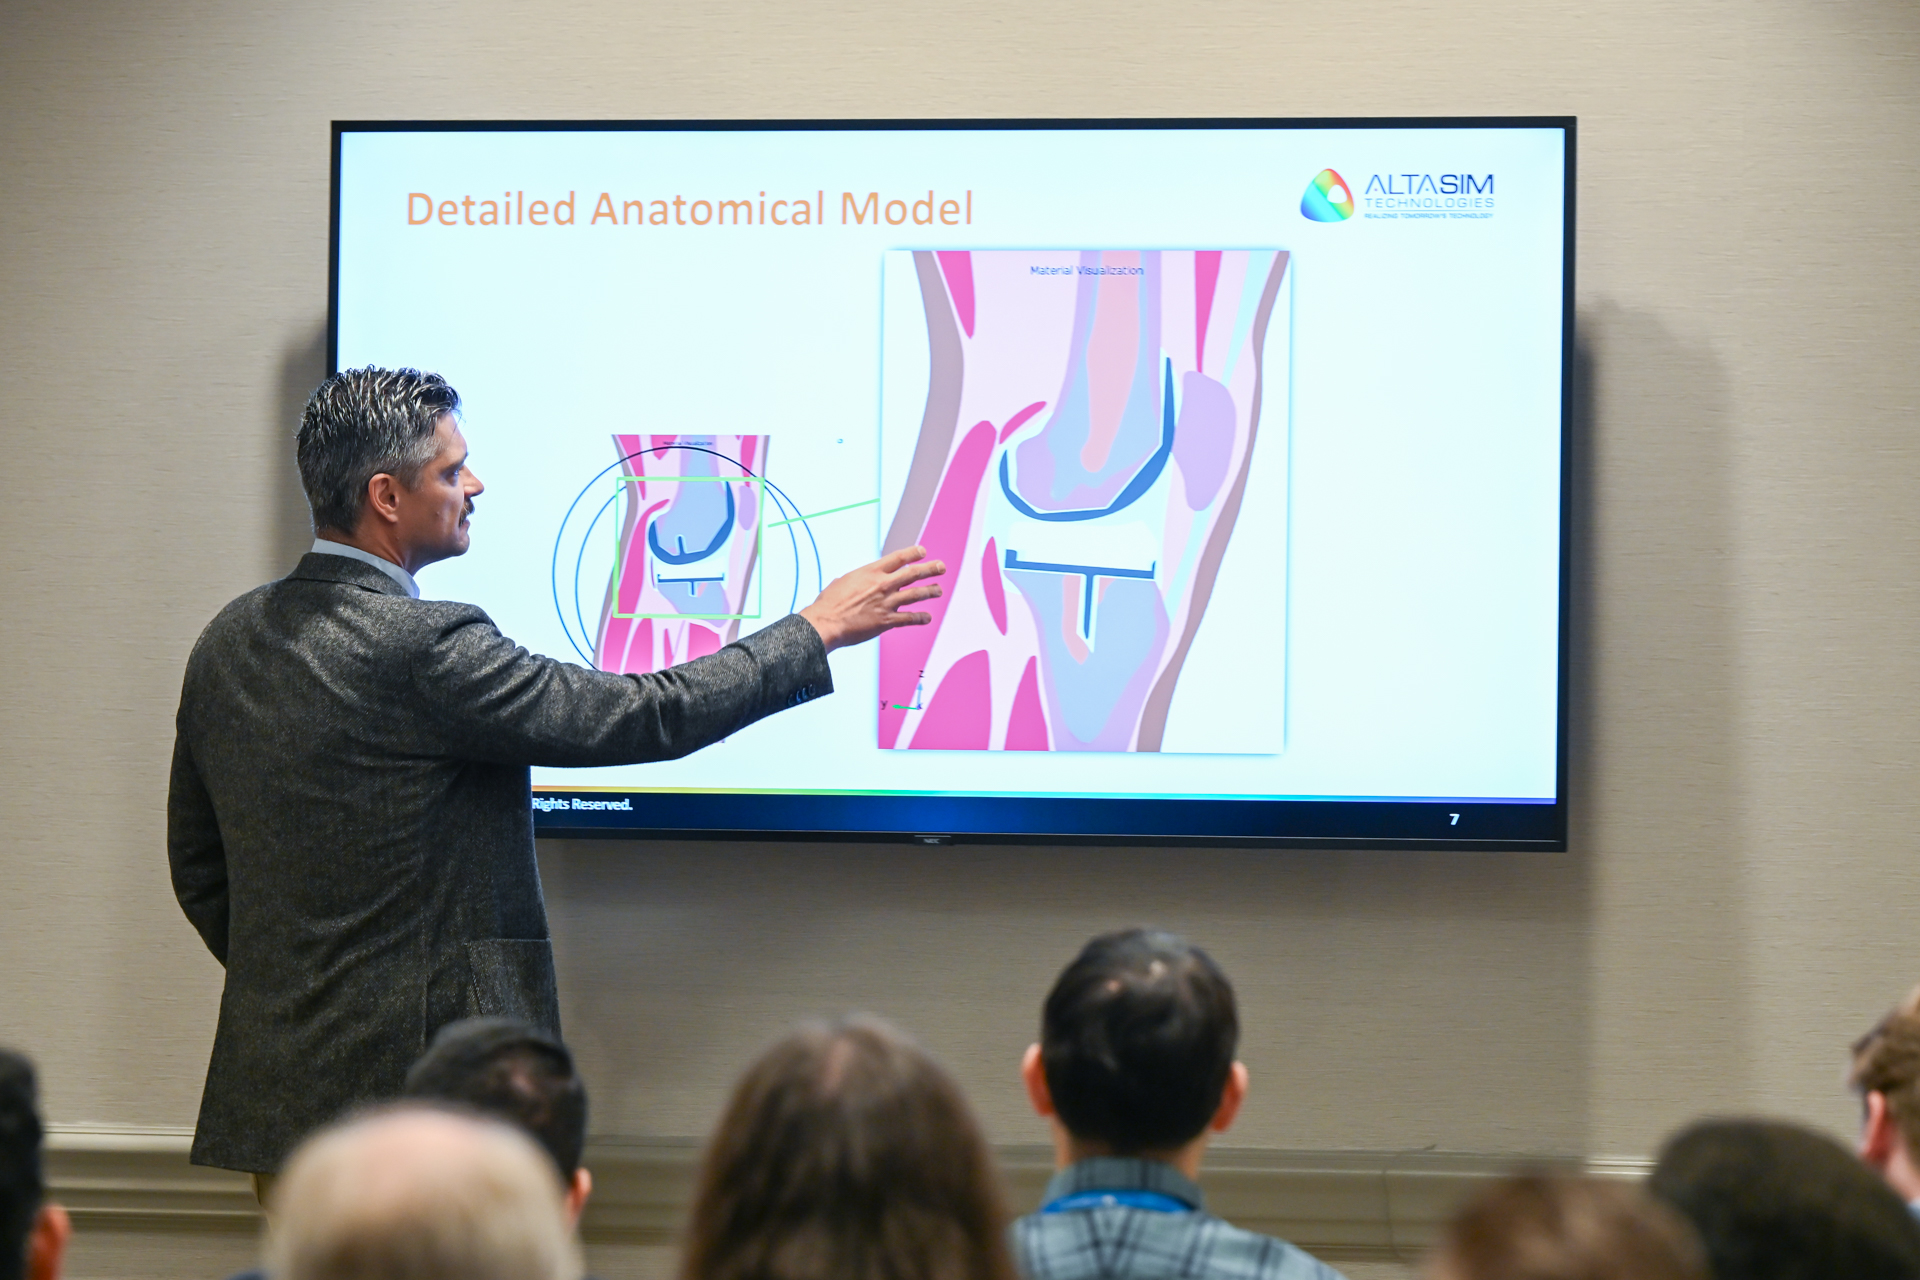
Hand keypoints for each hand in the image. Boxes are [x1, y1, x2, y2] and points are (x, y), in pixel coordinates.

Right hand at [799, 545, 945, 651]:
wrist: (827, 622)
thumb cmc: (829, 603)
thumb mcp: (842, 582)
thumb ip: (854, 580)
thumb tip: (850, 581)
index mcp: (871, 572)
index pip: (898, 558)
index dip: (913, 553)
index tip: (923, 551)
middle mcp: (883, 585)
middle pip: (913, 574)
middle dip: (930, 569)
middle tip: (941, 567)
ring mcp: (887, 603)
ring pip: (916, 594)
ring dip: (930, 591)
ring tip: (938, 590)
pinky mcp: (887, 621)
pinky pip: (909, 618)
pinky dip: (920, 618)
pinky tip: (927, 617)